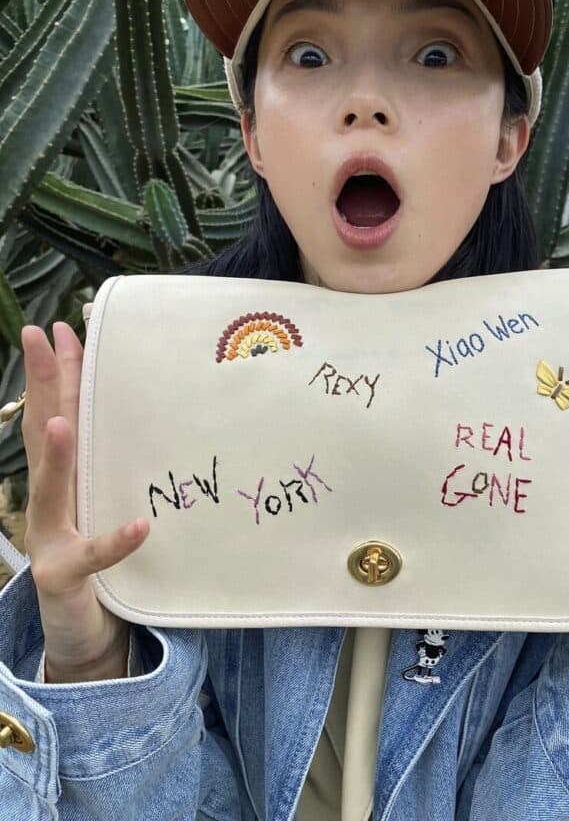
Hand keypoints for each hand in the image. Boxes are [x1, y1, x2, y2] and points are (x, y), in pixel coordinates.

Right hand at [20, 321, 149, 682]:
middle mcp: (49, 501)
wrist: (86, 631)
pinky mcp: (66, 577)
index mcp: (63, 478)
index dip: (56, 371)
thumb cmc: (97, 558)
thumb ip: (111, 462)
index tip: (59, 327)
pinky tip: (140, 527)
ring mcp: (51, 538)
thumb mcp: (102, 501)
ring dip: (57, 456)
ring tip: (63, 421)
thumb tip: (140, 416)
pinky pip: (92, 558)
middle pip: (44, 433)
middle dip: (43, 385)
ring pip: (53, 491)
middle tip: (39, 337)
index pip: (56, 412)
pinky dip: (116, 543)